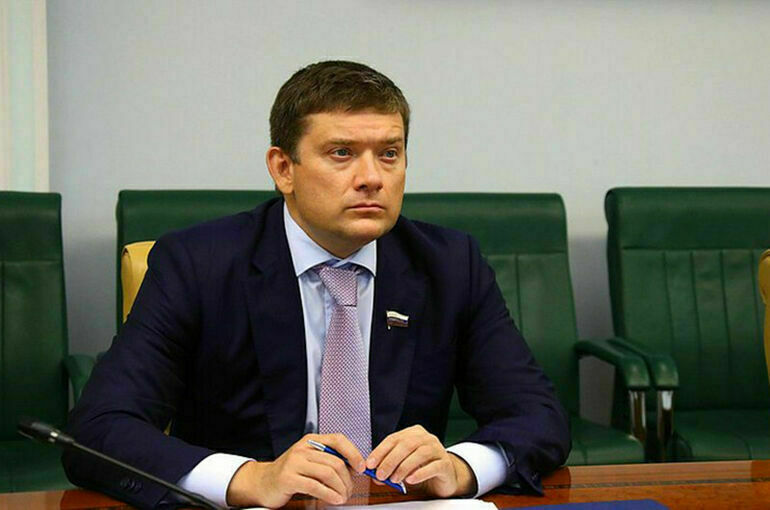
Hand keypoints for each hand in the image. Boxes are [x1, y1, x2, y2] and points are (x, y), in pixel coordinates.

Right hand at [225, 433, 365, 507]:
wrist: (263, 482)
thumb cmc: (290, 472)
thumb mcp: (309, 460)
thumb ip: (327, 460)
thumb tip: (354, 466)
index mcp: (310, 441)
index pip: (338, 439)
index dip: (353, 453)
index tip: (361, 467)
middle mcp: (302, 448)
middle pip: (335, 461)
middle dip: (348, 479)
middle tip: (350, 490)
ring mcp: (294, 462)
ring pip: (328, 473)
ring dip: (340, 488)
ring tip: (343, 496)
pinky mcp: (288, 478)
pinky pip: (315, 486)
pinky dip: (329, 494)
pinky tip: (334, 499)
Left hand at [366, 425, 476, 497]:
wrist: (444, 477)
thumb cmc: (421, 468)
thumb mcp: (402, 466)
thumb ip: (389, 468)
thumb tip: (374, 475)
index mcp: (413, 433)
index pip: (394, 438)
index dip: (380, 451)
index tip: (370, 464)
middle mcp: (426, 438)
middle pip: (406, 444)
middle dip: (390, 460)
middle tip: (381, 474)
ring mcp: (438, 449)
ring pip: (420, 453)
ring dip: (404, 467)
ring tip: (394, 479)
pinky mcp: (446, 464)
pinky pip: (433, 466)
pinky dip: (420, 473)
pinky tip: (410, 480)